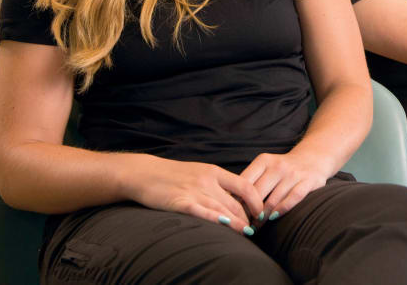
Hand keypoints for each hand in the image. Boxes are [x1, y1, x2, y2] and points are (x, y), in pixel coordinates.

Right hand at [125, 154, 262, 235]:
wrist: (145, 173)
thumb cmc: (174, 176)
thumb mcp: (200, 173)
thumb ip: (217, 184)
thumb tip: (237, 199)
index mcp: (214, 172)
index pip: (244, 185)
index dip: (256, 200)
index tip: (261, 212)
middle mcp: (207, 181)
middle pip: (235, 202)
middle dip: (247, 217)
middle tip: (254, 229)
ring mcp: (194, 191)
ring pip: (222, 209)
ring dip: (236, 223)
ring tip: (246, 233)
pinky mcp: (180, 202)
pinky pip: (201, 212)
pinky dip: (215, 220)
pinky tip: (225, 226)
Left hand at [240, 150, 332, 223]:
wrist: (312, 158)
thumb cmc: (282, 169)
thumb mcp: (265, 168)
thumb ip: (250, 182)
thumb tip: (228, 203)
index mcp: (264, 161)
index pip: (245, 183)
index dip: (237, 201)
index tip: (232, 214)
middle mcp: (278, 165)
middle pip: (257, 193)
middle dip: (248, 212)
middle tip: (243, 225)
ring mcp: (294, 173)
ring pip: (273, 199)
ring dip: (263, 217)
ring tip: (256, 227)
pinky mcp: (308, 181)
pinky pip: (293, 198)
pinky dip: (282, 209)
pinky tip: (274, 218)